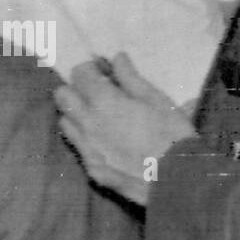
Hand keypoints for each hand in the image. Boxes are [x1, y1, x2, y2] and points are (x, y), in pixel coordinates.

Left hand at [54, 53, 194, 205]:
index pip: (80, 74)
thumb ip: (131, 78)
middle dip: (76, 89)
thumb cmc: (173, 135)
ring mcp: (87, 148)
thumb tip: (116, 58)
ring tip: (99, 116)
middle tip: (98, 92)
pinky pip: (78, 147)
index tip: (104, 72)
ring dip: (76, 114)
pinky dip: (85, 137)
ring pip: (65, 122)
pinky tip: (105, 140)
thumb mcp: (157, 100)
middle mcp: (87, 123)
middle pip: (62, 96)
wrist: (178, 182)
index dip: (91, 69)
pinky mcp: (92, 169)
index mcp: (104, 101)